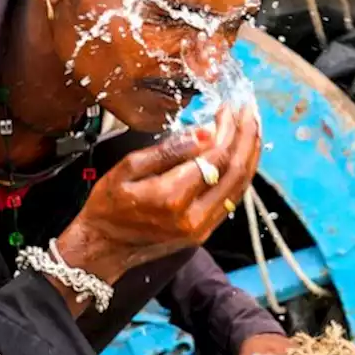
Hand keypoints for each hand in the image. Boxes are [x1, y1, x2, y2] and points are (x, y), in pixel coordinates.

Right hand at [60, 104, 261, 278]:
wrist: (104, 247)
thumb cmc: (109, 206)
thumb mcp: (128, 168)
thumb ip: (168, 150)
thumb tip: (204, 132)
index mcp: (172, 197)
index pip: (215, 156)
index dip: (227, 128)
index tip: (227, 108)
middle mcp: (193, 216)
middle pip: (235, 170)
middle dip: (246, 136)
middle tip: (248, 111)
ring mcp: (201, 228)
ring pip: (240, 186)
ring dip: (250, 154)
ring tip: (251, 127)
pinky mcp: (204, 232)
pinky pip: (232, 199)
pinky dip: (241, 174)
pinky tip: (242, 155)